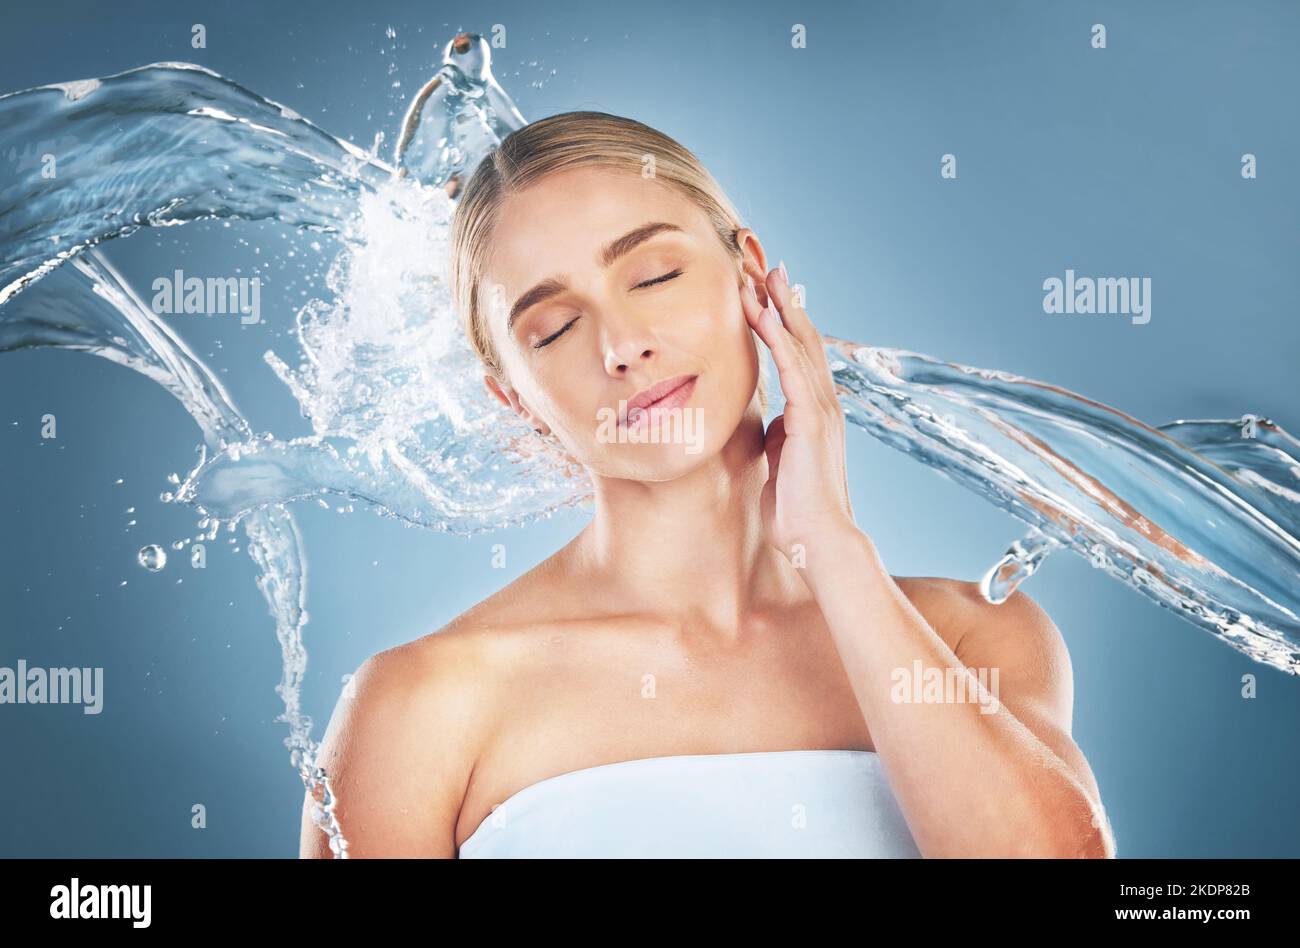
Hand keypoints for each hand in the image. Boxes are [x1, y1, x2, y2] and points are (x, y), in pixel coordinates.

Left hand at [740, 262, 857, 560]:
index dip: (785, 322)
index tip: (767, 293)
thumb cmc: (797, 508)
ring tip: (761, 276)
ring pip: (799, 345)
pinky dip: (777, 338)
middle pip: (804, 338)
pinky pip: (792, 368)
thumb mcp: (782, 460)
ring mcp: (820, 409)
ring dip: (778, 309)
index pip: (800, 355)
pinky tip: (763, 314)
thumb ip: (780, 436)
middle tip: (767, 266)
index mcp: (815, 412)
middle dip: (784, 301)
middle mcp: (823, 403)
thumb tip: (771, 423)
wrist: (818, 538)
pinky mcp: (809, 420)